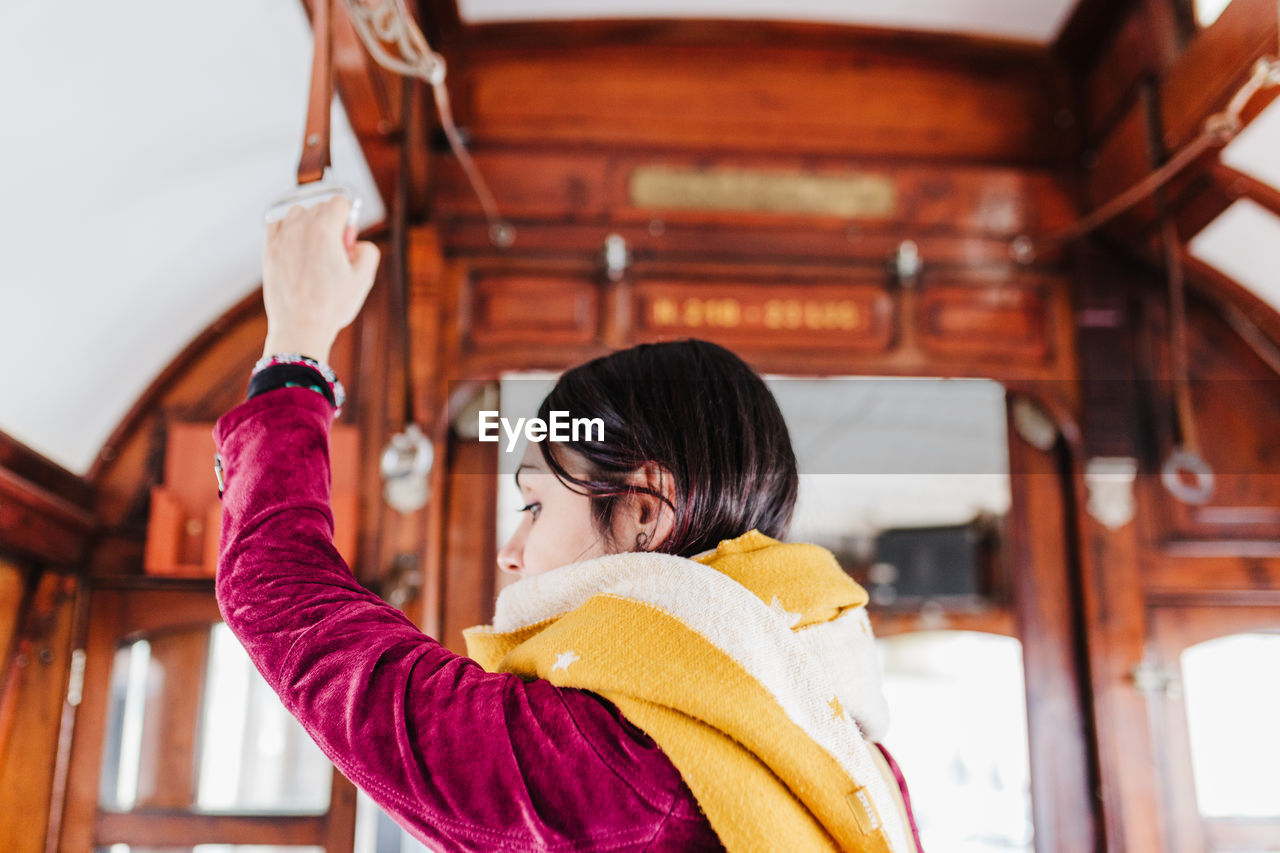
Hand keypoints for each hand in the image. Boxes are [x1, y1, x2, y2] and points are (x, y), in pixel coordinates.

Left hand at [261, 195, 379, 363]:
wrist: (300, 326)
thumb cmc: (332, 305)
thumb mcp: (364, 279)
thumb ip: (368, 251)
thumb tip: (357, 243)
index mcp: (326, 229)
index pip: (340, 201)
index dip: (349, 217)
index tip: (348, 237)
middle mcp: (301, 227)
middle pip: (321, 207)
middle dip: (332, 223)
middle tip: (336, 252)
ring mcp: (282, 238)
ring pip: (298, 213)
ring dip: (309, 223)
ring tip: (315, 250)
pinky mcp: (269, 251)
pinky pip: (276, 225)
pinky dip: (287, 229)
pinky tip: (296, 247)